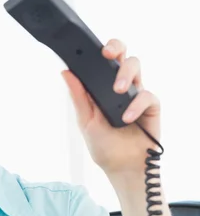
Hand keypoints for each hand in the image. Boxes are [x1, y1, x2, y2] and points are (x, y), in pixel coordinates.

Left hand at [61, 39, 160, 178]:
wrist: (122, 168)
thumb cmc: (104, 146)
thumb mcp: (86, 121)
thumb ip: (78, 97)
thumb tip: (65, 72)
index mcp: (102, 88)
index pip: (102, 62)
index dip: (97, 51)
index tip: (87, 48)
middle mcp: (121, 86)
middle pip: (122, 55)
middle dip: (115, 47)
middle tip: (106, 55)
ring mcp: (136, 93)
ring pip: (135, 66)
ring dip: (125, 74)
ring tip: (117, 90)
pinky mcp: (150, 105)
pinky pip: (147, 94)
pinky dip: (136, 105)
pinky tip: (127, 118)